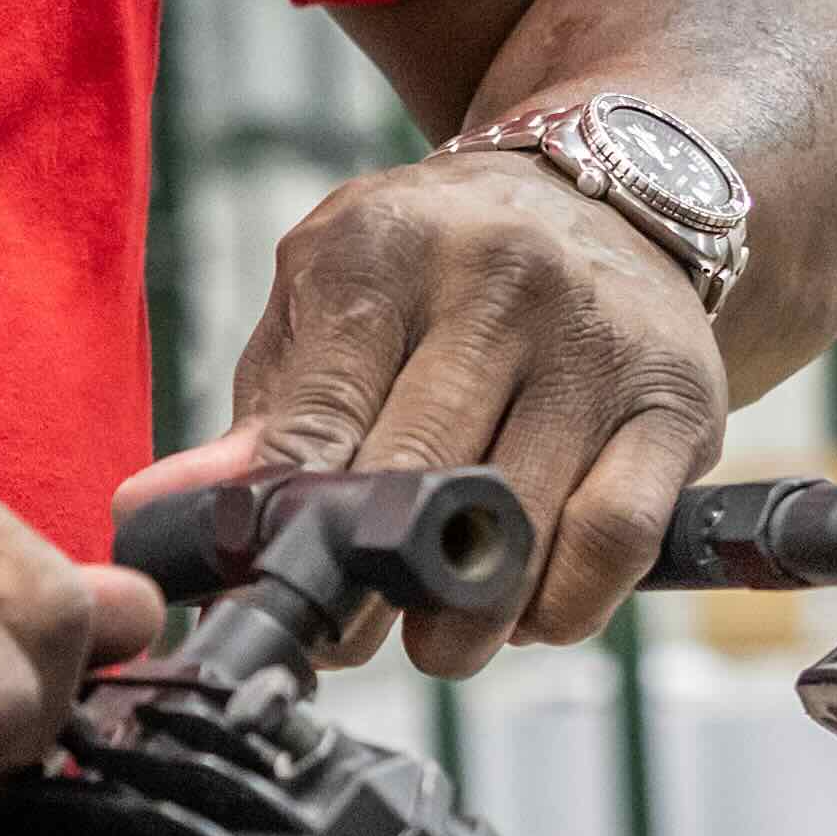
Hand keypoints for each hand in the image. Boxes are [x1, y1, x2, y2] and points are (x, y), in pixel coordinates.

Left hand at [124, 152, 728, 678]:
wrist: (608, 192)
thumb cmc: (437, 269)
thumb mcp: (328, 304)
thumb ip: (261, 417)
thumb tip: (156, 513)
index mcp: (386, 251)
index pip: (319, 423)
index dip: (290, 535)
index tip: (273, 601)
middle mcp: (500, 281)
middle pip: (420, 479)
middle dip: (373, 591)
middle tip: (350, 643)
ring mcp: (597, 339)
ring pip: (523, 524)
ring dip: (469, 616)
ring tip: (440, 637)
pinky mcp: (680, 399)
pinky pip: (619, 535)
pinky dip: (566, 603)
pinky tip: (530, 611)